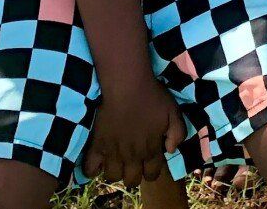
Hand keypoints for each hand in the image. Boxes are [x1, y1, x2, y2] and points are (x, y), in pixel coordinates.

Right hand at [87, 73, 186, 188]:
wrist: (127, 85)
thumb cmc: (152, 98)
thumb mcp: (174, 113)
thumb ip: (177, 134)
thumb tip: (170, 150)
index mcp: (151, 150)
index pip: (152, 174)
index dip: (152, 172)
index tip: (150, 164)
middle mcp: (132, 156)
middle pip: (132, 180)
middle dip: (134, 175)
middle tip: (133, 163)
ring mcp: (112, 152)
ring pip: (113, 177)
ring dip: (116, 172)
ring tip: (117, 161)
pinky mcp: (96, 145)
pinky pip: (90, 169)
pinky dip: (93, 170)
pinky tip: (99, 162)